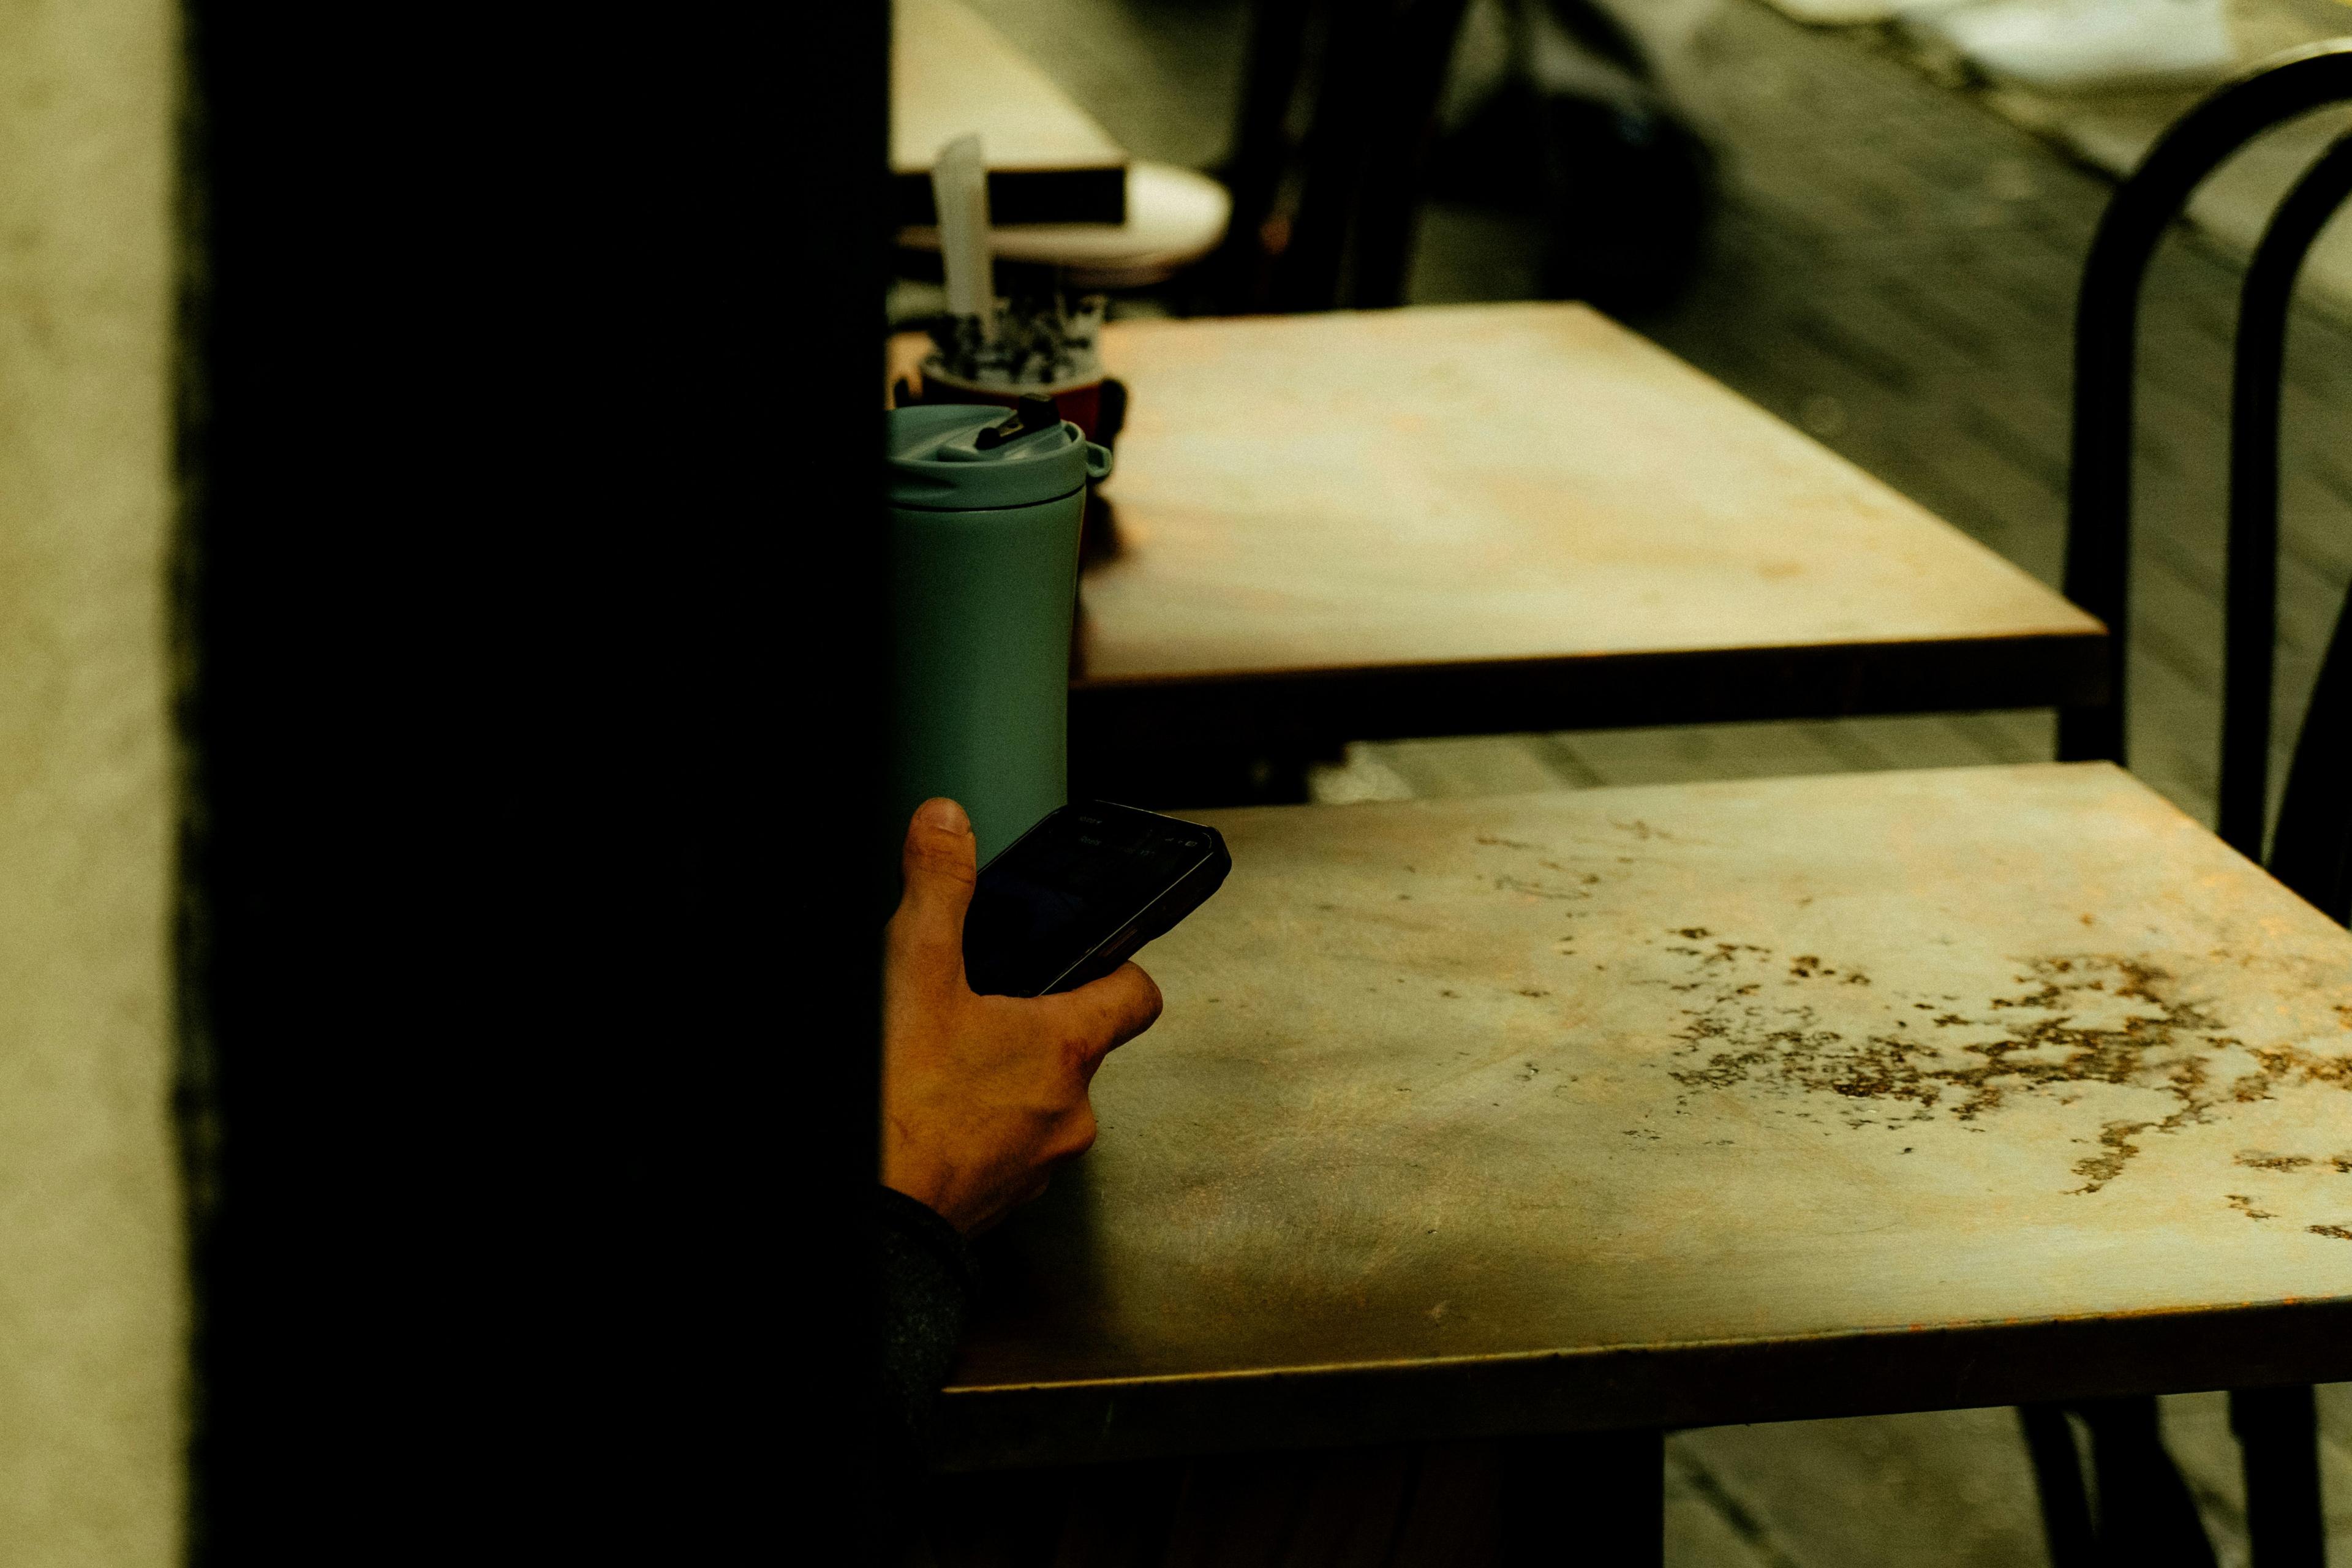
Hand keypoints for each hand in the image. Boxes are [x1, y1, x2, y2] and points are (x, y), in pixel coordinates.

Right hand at [882, 798, 1163, 1233]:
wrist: (868, 1216)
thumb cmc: (897, 1106)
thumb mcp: (912, 972)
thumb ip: (938, 889)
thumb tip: (946, 825)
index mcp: (1065, 1047)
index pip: (1136, 995)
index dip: (1118, 968)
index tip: (1093, 958)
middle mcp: (1068, 1112)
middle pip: (1075, 1049)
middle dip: (1029, 1026)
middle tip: (973, 1009)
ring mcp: (1039, 1164)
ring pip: (1038, 1103)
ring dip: (1001, 1081)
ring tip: (939, 1063)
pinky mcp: (1000, 1202)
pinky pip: (1005, 1150)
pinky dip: (976, 1129)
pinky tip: (927, 1113)